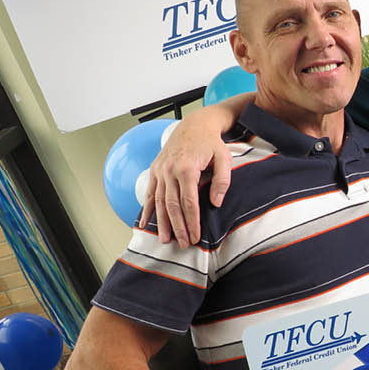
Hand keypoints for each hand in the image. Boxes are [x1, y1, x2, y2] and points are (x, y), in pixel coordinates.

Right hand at [140, 116, 232, 246]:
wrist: (194, 125)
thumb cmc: (211, 143)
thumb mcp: (224, 158)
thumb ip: (222, 180)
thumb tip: (216, 203)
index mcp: (187, 168)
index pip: (189, 202)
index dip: (192, 221)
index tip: (196, 236)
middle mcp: (169, 170)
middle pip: (172, 205)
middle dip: (178, 227)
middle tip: (183, 244)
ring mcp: (160, 170)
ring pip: (158, 201)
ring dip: (161, 222)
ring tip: (164, 240)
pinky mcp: (155, 170)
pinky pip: (149, 192)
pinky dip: (146, 209)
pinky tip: (144, 223)